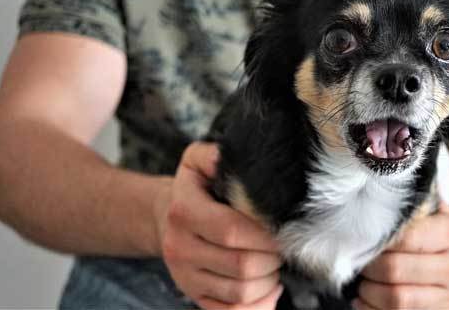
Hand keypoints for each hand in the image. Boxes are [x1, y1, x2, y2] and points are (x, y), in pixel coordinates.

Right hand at [157, 142, 283, 308]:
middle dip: (272, 258)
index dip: (264, 235)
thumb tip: (236, 155)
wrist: (166, 217)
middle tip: (282, 246)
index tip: (282, 229)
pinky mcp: (194, 296)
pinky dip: (258, 305)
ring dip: (268, 281)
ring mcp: (186, 276)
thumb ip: (214, 155)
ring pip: (239, 293)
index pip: (231, 231)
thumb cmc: (194, 188)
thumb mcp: (197, 161)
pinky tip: (269, 288)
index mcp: (184, 212)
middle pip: (241, 266)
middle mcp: (180, 248)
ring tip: (274, 264)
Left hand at [354, 204, 448, 309]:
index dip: (377, 242)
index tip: (363, 241)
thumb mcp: (431, 209)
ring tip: (362, 283)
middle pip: (395, 270)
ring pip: (397, 299)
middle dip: (368, 268)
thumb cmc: (436, 230)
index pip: (405, 238)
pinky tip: (365, 300)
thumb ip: (408, 205)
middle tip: (358, 262)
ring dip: (369, 292)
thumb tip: (374, 197)